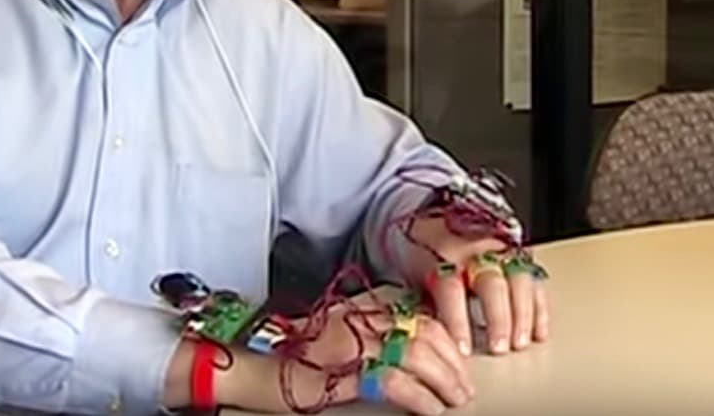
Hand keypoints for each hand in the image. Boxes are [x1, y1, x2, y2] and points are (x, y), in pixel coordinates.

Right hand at [219, 289, 474, 414]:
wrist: (249, 363)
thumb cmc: (291, 355)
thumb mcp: (339, 336)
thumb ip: (373, 336)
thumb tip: (413, 354)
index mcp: (364, 307)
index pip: (420, 316)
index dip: (447, 339)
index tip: (460, 360)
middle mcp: (362, 317)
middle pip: (425, 334)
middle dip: (452, 362)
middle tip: (463, 386)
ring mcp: (354, 340)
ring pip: (417, 354)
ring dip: (443, 380)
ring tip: (454, 399)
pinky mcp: (345, 369)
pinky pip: (396, 382)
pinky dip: (420, 398)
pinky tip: (430, 410)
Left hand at [405, 217, 550, 356]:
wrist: (436, 222)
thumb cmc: (424, 254)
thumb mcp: (414, 275)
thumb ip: (425, 303)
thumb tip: (430, 339)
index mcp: (443, 256)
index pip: (451, 288)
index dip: (458, 320)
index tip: (463, 349)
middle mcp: (474, 251)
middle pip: (492, 283)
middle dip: (498, 318)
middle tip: (499, 348)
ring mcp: (500, 251)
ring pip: (519, 280)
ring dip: (523, 315)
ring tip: (520, 343)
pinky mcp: (519, 255)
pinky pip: (534, 280)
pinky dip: (539, 308)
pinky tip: (538, 332)